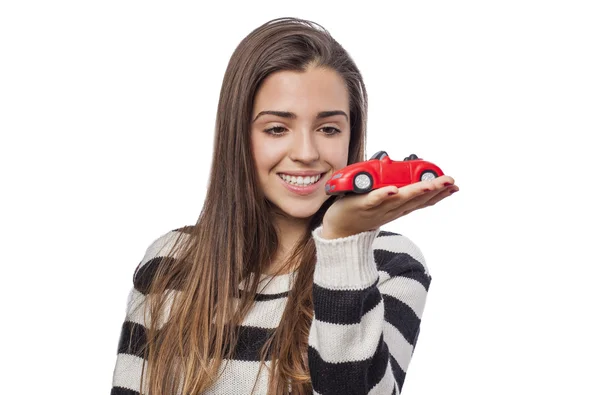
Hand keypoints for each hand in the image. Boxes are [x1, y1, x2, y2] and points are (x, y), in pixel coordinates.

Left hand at [321, 175, 457, 238]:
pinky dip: (383, 195)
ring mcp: (378, 207)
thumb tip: (408, 179)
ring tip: (430, 184)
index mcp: (398, 207)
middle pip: (416, 199)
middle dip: (435, 190)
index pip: (422, 200)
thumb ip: (398, 193)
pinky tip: (393, 190)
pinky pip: (373, 199)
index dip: (439, 194)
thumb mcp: (385, 204)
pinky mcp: (361, 205)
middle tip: (450, 182)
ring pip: (399, 199)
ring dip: (415, 191)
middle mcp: (392, 208)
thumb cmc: (362, 213)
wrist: (340, 230)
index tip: (454, 186)